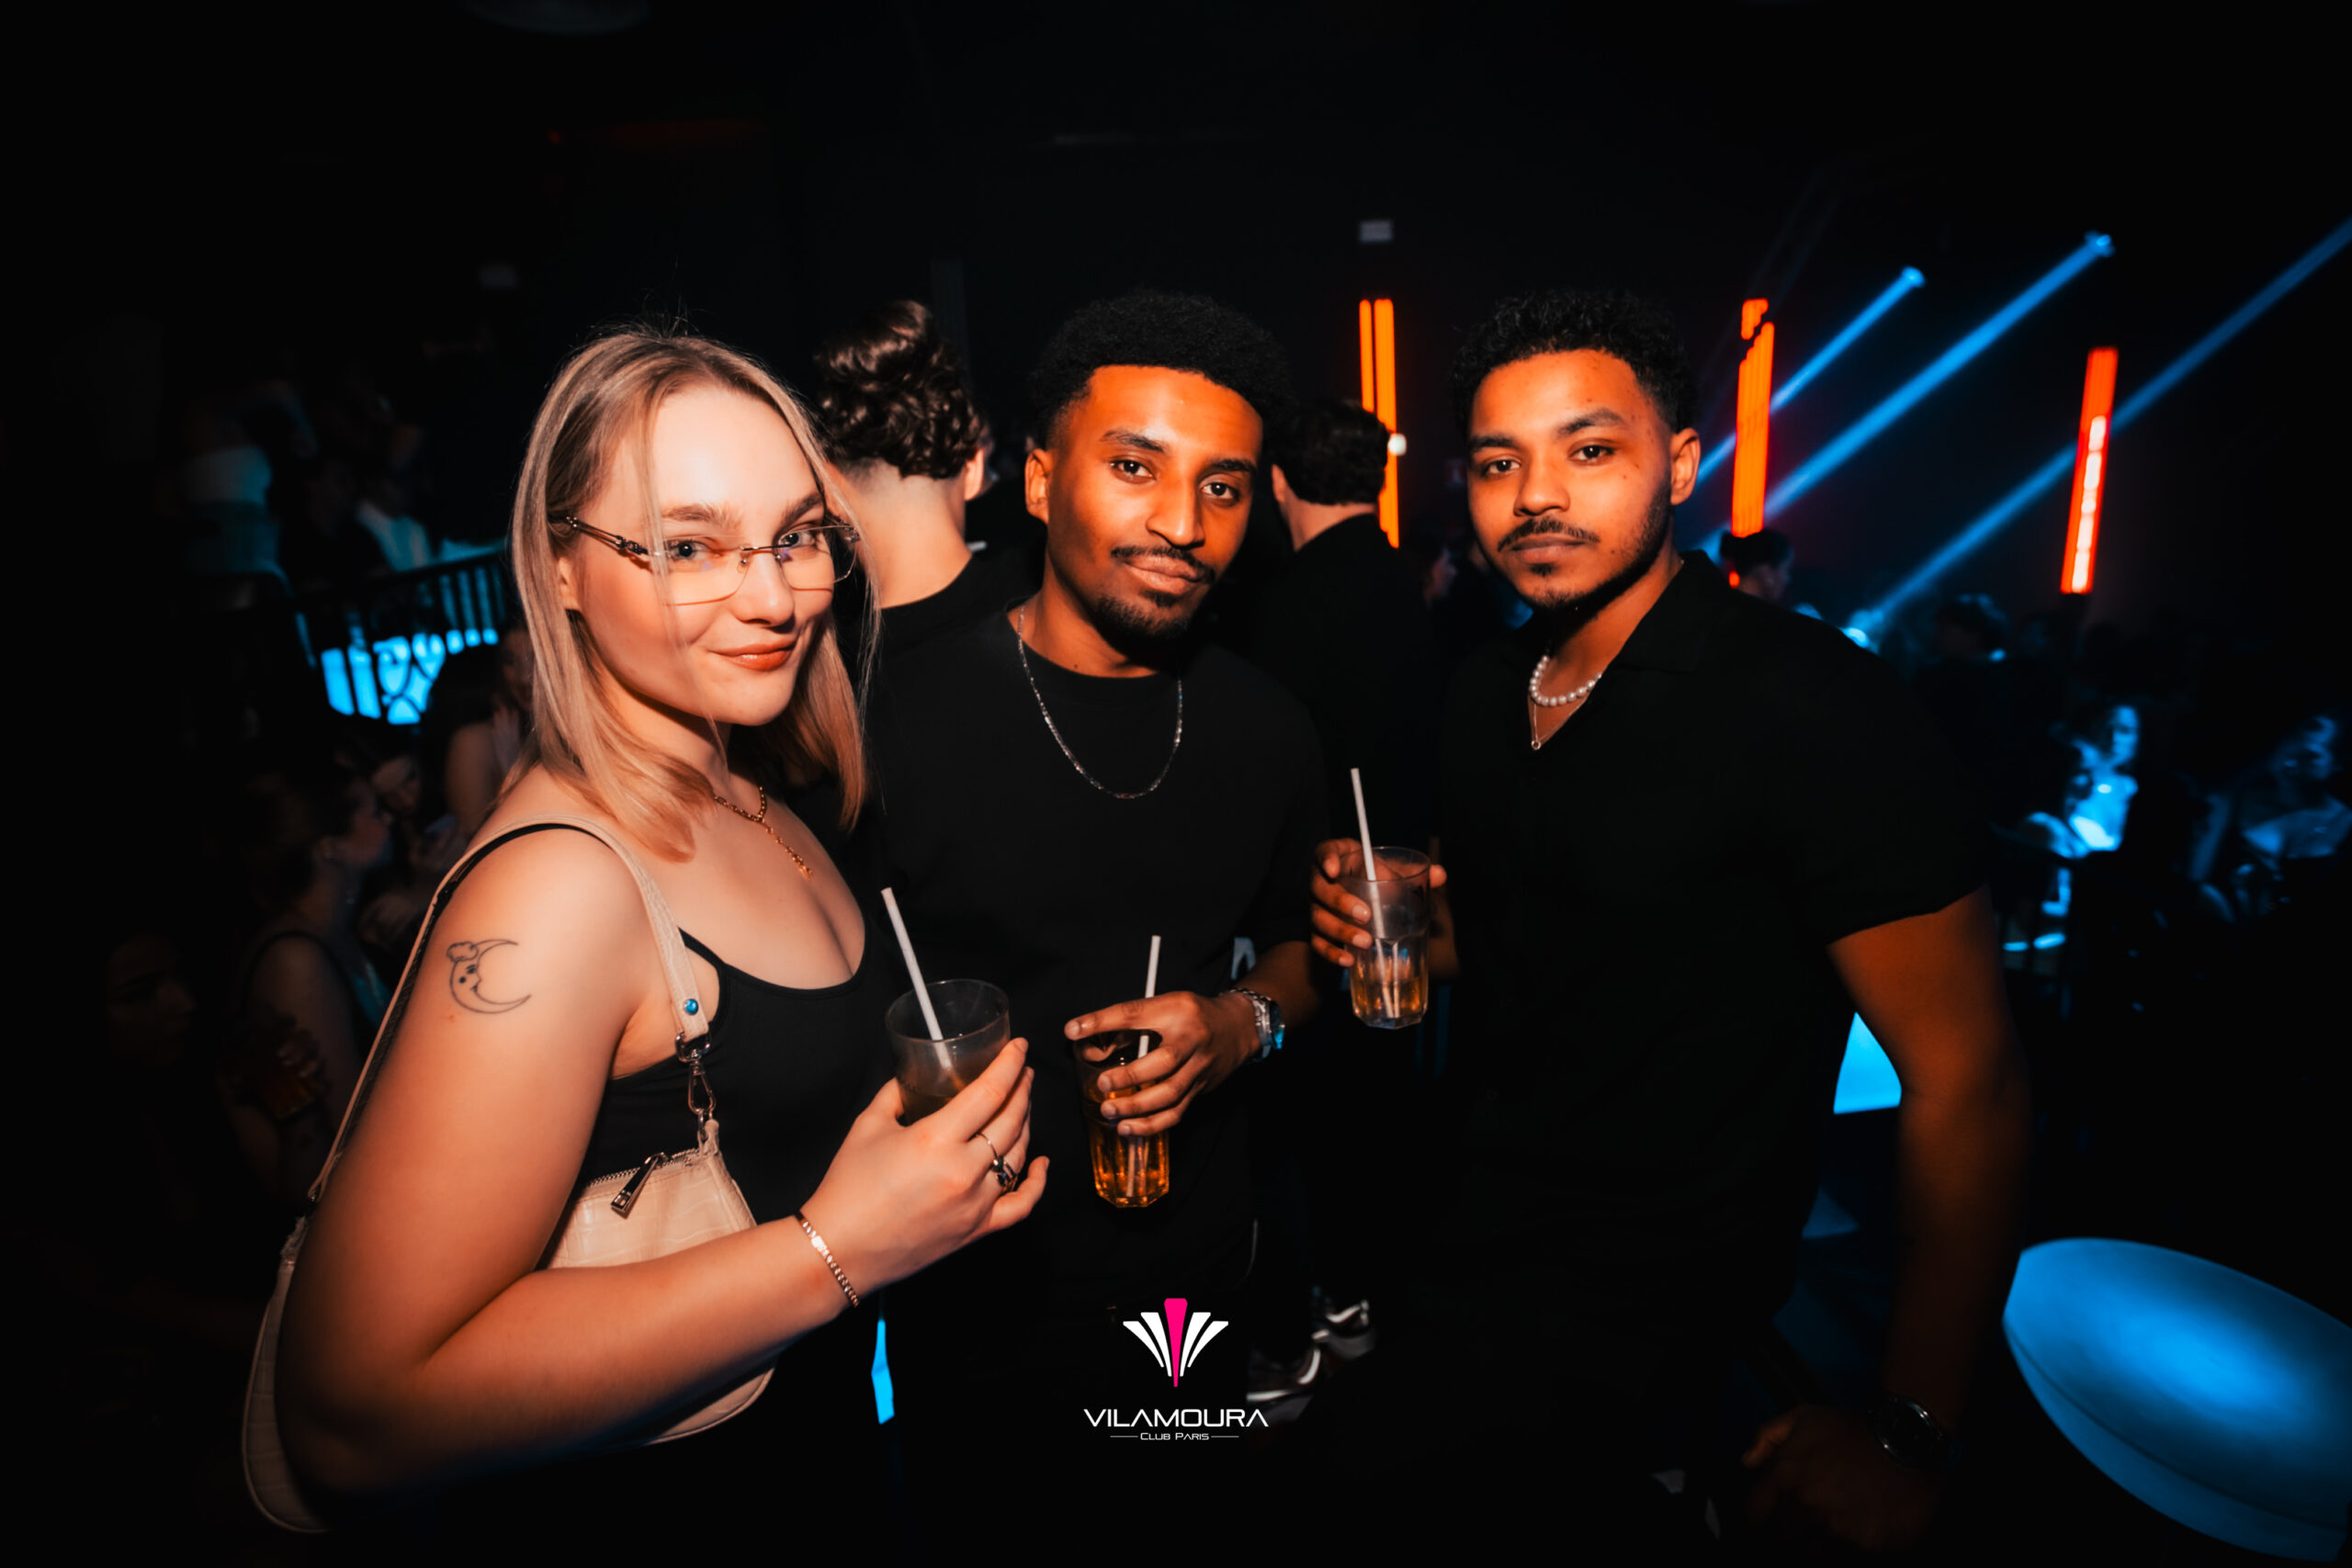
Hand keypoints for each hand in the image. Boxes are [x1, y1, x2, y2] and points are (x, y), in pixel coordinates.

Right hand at [800, 1039, 1045, 1297]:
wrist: (840, 1248)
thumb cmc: (848, 1187)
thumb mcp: (868, 1126)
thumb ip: (895, 1094)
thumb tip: (914, 1076)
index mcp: (935, 1140)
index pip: (990, 1092)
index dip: (1010, 1064)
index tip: (1019, 1047)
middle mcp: (963, 1171)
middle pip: (1011, 1120)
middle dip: (1022, 1090)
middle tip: (1023, 1072)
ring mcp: (974, 1204)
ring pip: (1018, 1156)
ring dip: (1026, 1125)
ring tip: (1022, 1107)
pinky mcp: (976, 1230)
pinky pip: (1020, 1206)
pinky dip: (1036, 1183)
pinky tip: (1041, 1163)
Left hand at [1063, 991, 1254, 1136]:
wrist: (1238, 1028)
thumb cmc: (1192, 1015)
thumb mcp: (1164, 1006)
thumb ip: (1128, 1026)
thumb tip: (1089, 1047)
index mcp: (1176, 1011)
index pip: (1135, 1013)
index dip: (1103, 1020)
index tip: (1074, 1029)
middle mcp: (1192, 1040)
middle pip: (1165, 1061)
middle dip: (1131, 1076)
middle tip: (1102, 1084)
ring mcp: (1199, 1068)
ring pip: (1171, 1094)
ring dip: (1138, 1107)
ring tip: (1110, 1111)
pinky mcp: (1201, 1089)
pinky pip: (1177, 1112)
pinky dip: (1152, 1125)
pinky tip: (1129, 1128)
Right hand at [1310, 839, 1446, 967]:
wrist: (1361, 893)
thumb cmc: (1375, 875)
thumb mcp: (1391, 869)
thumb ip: (1411, 872)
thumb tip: (1441, 875)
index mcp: (1338, 857)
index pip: (1325, 852)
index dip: (1326, 860)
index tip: (1334, 870)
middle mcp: (1321, 881)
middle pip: (1320, 889)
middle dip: (1341, 903)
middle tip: (1366, 915)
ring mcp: (1317, 907)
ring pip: (1319, 919)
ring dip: (1341, 931)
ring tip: (1365, 941)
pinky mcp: (1317, 930)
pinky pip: (1317, 942)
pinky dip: (1331, 953)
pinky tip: (1349, 961)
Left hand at [1742, 1405, 1941, 1553]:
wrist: (1908, 1441)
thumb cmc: (1856, 1430)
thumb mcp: (1804, 1417)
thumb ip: (1767, 1437)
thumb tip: (1748, 1461)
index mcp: (1786, 1475)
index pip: (1753, 1515)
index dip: (1757, 1519)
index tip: (1765, 1520)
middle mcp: (1807, 1506)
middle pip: (1781, 1538)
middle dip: (1788, 1532)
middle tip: (1807, 1520)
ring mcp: (1836, 1529)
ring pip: (1812, 1551)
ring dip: (1818, 1540)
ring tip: (1837, 1519)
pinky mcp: (1865, 1546)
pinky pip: (1847, 1556)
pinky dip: (1849, 1548)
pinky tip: (1858, 1526)